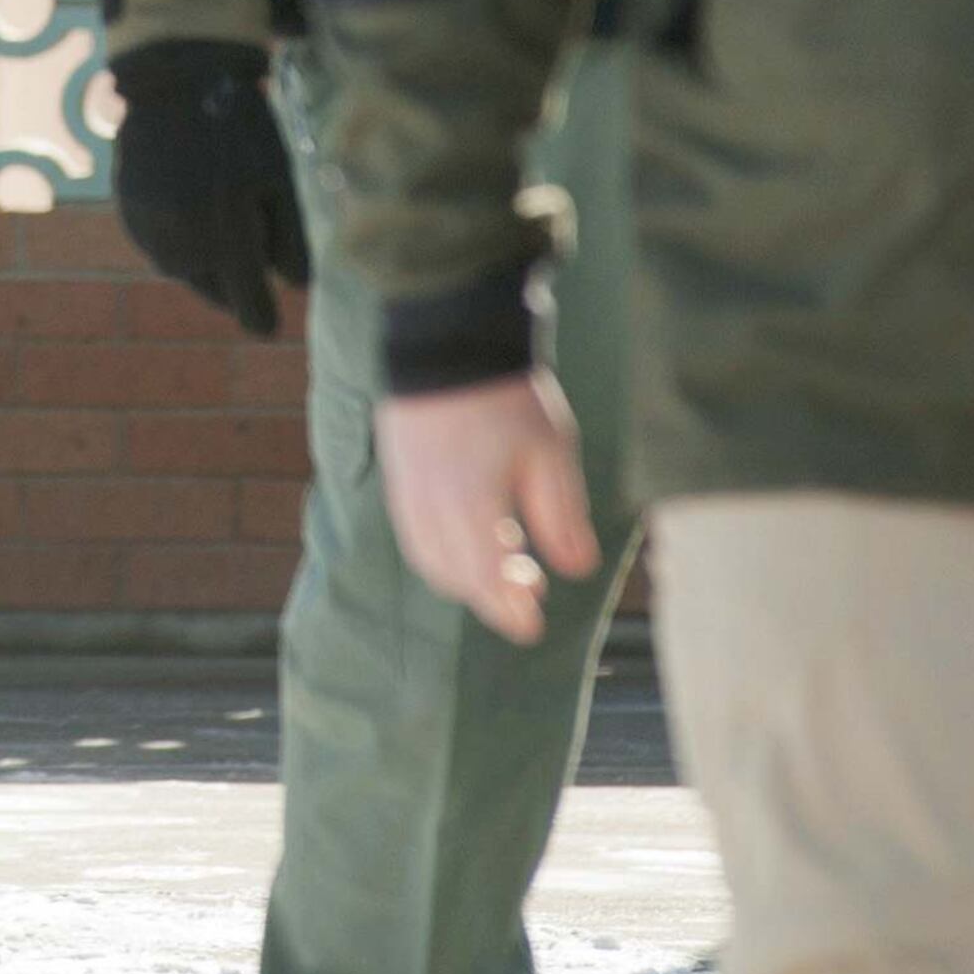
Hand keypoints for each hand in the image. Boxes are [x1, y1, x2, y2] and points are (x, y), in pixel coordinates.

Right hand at [107, 36, 312, 336]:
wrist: (175, 83)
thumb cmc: (241, 131)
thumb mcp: (281, 180)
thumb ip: (292, 242)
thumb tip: (294, 289)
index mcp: (229, 239)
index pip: (250, 311)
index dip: (263, 316)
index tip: (269, 318)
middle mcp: (183, 246)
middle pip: (215, 292)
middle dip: (231, 274)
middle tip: (244, 221)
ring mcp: (149, 232)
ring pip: (183, 269)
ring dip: (201, 254)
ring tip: (213, 200)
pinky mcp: (127, 216)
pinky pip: (156, 245)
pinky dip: (174, 233)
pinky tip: (186, 192)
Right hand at [377, 372, 600, 646]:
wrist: (448, 345)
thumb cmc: (506, 398)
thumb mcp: (551, 453)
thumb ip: (562, 516)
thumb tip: (576, 569)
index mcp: (470, 503)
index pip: (484, 578)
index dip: (507, 610)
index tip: (531, 628)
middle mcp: (429, 505)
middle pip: (453, 575)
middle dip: (490, 595)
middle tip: (530, 589)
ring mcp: (406, 491)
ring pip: (428, 558)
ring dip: (464, 574)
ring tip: (505, 560)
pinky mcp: (397, 476)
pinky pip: (414, 533)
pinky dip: (441, 550)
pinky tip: (471, 534)